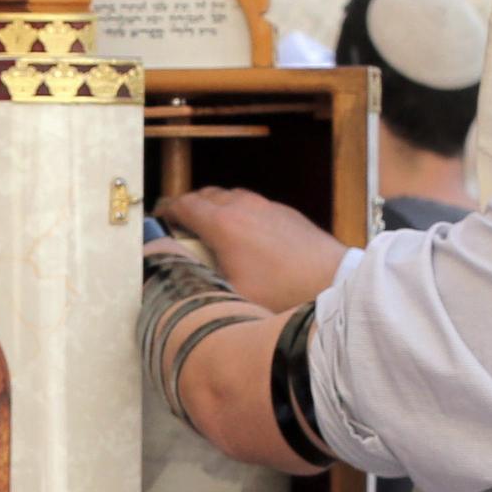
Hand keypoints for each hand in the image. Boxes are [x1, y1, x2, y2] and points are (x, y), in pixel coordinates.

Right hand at [156, 187, 347, 311]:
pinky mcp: (284, 212)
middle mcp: (242, 207)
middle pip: (204, 195)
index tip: (158, 218)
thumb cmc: (284, 293)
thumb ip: (200, 283)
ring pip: (229, 196)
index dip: (166, 211)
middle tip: (178, 224)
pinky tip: (242, 234)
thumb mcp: (231, 296)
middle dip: (188, 207)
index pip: (183, 206)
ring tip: (209, 228)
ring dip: (214, 207)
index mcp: (223, 225)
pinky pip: (252, 203)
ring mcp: (266, 206)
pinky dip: (238, 212)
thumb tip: (177, 279)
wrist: (334, 282)